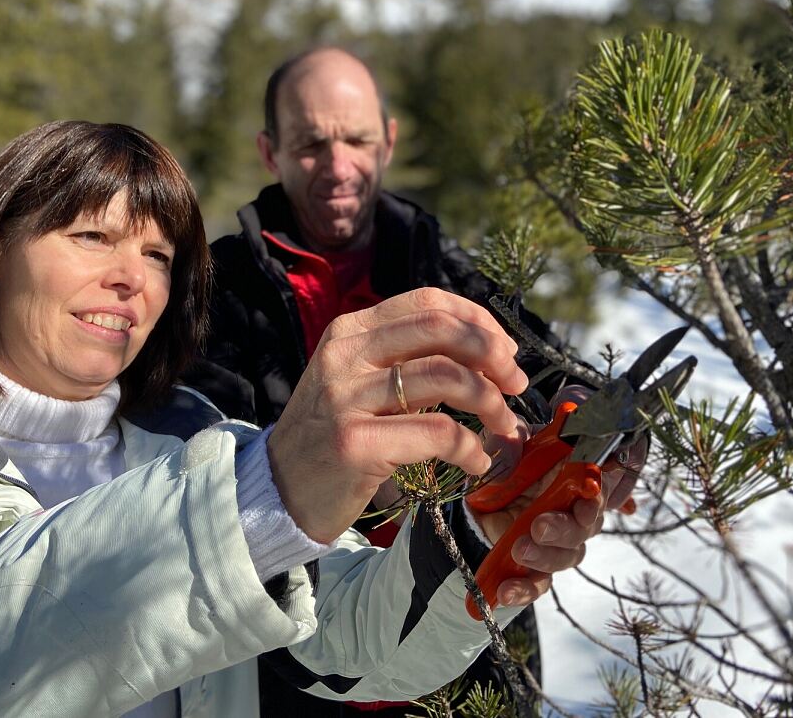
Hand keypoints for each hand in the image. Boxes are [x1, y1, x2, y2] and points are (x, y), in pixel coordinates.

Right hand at [267, 288, 527, 542]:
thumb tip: (485, 348)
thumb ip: (405, 358)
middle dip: (493, 353)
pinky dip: (470, 447)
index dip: (478, 321)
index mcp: (350, 331)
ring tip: (505, 426)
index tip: (505, 351)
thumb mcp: (357, 381)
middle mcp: (346, 355)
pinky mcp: (355, 442)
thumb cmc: (331, 436)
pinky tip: (477, 462)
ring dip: (491, 403)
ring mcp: (347, 398)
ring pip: (446, 378)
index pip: (428, 302)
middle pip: (441, 330)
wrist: (276, 490)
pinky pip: (436, 433)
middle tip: (516, 383)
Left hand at [470, 394, 648, 607]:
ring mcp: (554, 540)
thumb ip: (510, 438)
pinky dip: (525, 589)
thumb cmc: (502, 463)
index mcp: (573, 476)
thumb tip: (516, 440)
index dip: (602, 491)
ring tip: (520, 548)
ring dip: (546, 555)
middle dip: (567, 527)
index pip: (600, 485)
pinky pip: (539, 584)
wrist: (474, 499)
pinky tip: (505, 591)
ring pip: (568, 555)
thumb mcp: (503, 442)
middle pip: (587, 525)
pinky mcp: (534, 565)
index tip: (590, 491)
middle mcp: (571, 509)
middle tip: (539, 525)